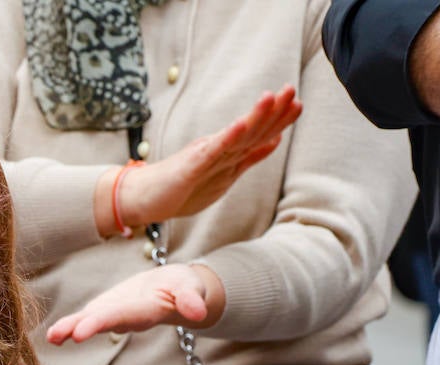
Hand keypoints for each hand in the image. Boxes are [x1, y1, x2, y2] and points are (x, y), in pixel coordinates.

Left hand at [46, 264, 218, 343]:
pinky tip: (52, 335)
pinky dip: (70, 325)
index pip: (125, 316)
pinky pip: (86, 318)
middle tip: (69, 335)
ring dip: (72, 329)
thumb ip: (191, 298)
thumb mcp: (192, 287)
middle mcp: (128, 318)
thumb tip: (198, 311)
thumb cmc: (185, 286)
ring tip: (52, 337)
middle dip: (88, 327)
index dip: (105, 321)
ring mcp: (115, 316)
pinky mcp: (106, 311)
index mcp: (147, 311)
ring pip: (92, 323)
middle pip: (106, 321)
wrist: (175, 289)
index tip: (85, 330)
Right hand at [98, 86, 301, 233]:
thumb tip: (275, 140)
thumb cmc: (179, 189)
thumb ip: (248, 157)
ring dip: (253, 117)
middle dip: (273, 112)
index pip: (258, 135)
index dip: (279, 120)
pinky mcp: (190, 167)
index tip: (297, 103)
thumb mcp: (223, 175)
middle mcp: (217, 150)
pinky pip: (211, 152)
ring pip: (234, 136)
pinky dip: (227, 139)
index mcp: (226, 153)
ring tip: (271, 97)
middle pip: (251, 130)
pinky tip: (240, 125)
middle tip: (291, 90)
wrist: (141, 198)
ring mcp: (203, 157)